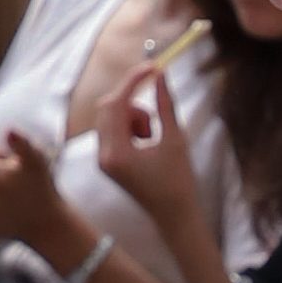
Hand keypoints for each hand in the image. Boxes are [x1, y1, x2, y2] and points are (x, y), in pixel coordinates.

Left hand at [92, 64, 210, 248]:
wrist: (173, 215)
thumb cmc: (179, 181)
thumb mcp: (175, 139)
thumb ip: (165, 104)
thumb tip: (160, 75)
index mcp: (117, 152)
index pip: (117, 103)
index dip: (133, 81)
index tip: (152, 67)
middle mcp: (103, 155)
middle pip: (107, 107)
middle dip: (131, 101)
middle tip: (154, 114)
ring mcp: (102, 159)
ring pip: (109, 117)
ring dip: (131, 114)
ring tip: (152, 134)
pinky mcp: (107, 161)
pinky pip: (111, 129)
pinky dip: (128, 125)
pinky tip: (145, 141)